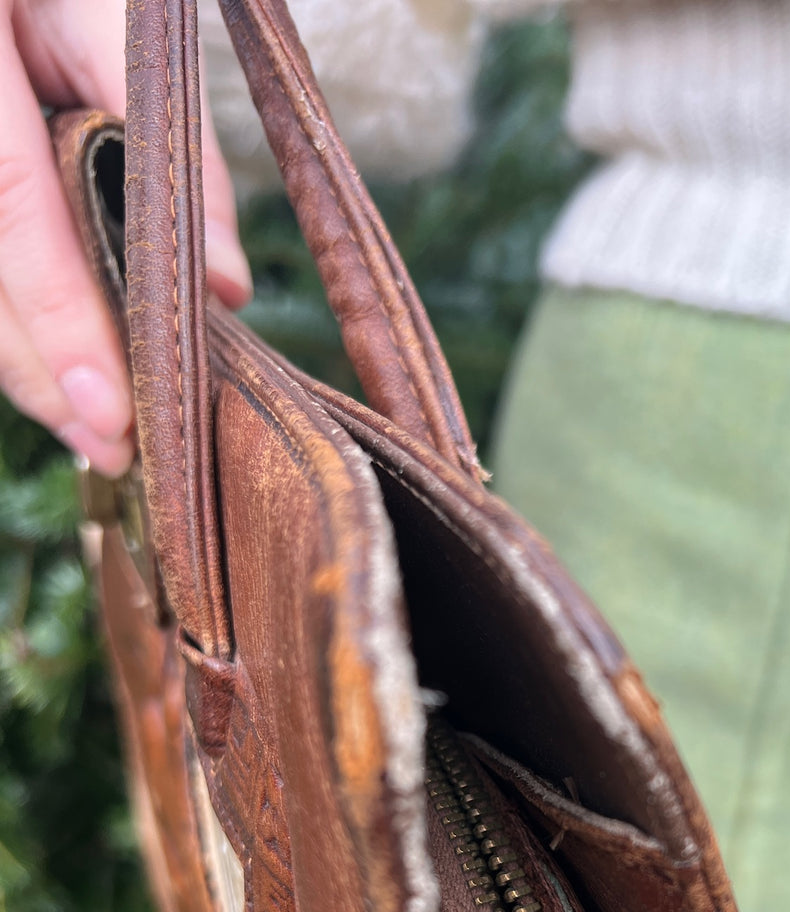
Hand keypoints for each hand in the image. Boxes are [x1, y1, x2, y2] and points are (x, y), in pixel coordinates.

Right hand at [1, 0, 250, 474]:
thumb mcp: (122, 9)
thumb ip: (175, 141)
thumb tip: (226, 287)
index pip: (9, 203)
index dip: (57, 315)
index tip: (107, 409)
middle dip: (39, 370)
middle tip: (112, 448)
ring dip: (19, 359)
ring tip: (90, 426)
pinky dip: (11, 314)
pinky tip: (54, 364)